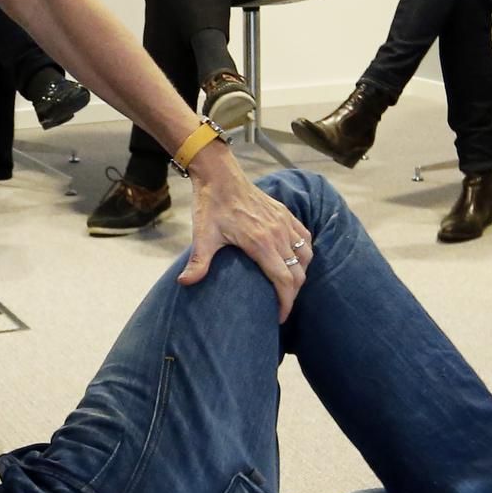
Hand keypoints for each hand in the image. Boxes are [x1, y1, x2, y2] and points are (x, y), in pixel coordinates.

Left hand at [177, 151, 311, 319]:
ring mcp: (285, 223)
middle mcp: (278, 234)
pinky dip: (305, 254)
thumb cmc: (211, 205)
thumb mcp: (203, 235)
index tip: (279, 317)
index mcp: (261, 243)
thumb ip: (198, 262)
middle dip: (293, 295)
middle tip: (282, 308)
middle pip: (298, 273)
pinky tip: (296, 261)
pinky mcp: (286, 214)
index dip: (285, 303)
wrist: (220, 175)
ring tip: (289, 288)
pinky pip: (305, 238)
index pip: (284, 280)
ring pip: (306, 257)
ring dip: (301, 275)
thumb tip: (185, 283)